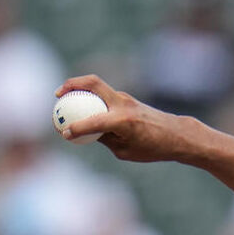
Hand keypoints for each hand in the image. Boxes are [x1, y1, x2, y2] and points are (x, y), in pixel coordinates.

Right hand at [54, 75, 189, 163]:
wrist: (176, 134)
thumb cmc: (152, 147)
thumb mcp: (125, 151)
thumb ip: (104, 138)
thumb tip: (83, 130)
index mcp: (124, 122)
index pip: (94, 122)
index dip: (76, 128)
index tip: (64, 133)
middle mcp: (124, 105)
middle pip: (93, 83)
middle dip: (71, 84)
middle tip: (57, 95)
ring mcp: (125, 98)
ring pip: (98, 85)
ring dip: (79, 87)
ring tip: (63, 97)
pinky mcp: (126, 98)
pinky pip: (103, 94)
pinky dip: (90, 96)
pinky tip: (81, 105)